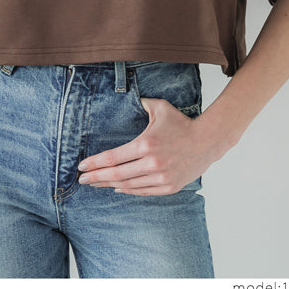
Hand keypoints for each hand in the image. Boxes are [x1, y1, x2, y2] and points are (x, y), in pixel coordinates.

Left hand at [77, 97, 222, 195]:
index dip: (95, 163)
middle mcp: (152, 164)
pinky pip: (143, 191)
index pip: (113, 157)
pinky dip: (128, 191)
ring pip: (128, 186)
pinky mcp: (169, 187)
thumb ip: (141, 103)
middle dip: (96, 178)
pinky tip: (117, 188)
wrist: (207, 141)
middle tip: (81, 180)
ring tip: (95, 184)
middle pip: (116, 175)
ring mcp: (161, 178)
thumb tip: (127, 97)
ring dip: (109, 185)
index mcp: (146, 144)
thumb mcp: (160, 108)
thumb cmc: (182, 123)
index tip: (82, 166)